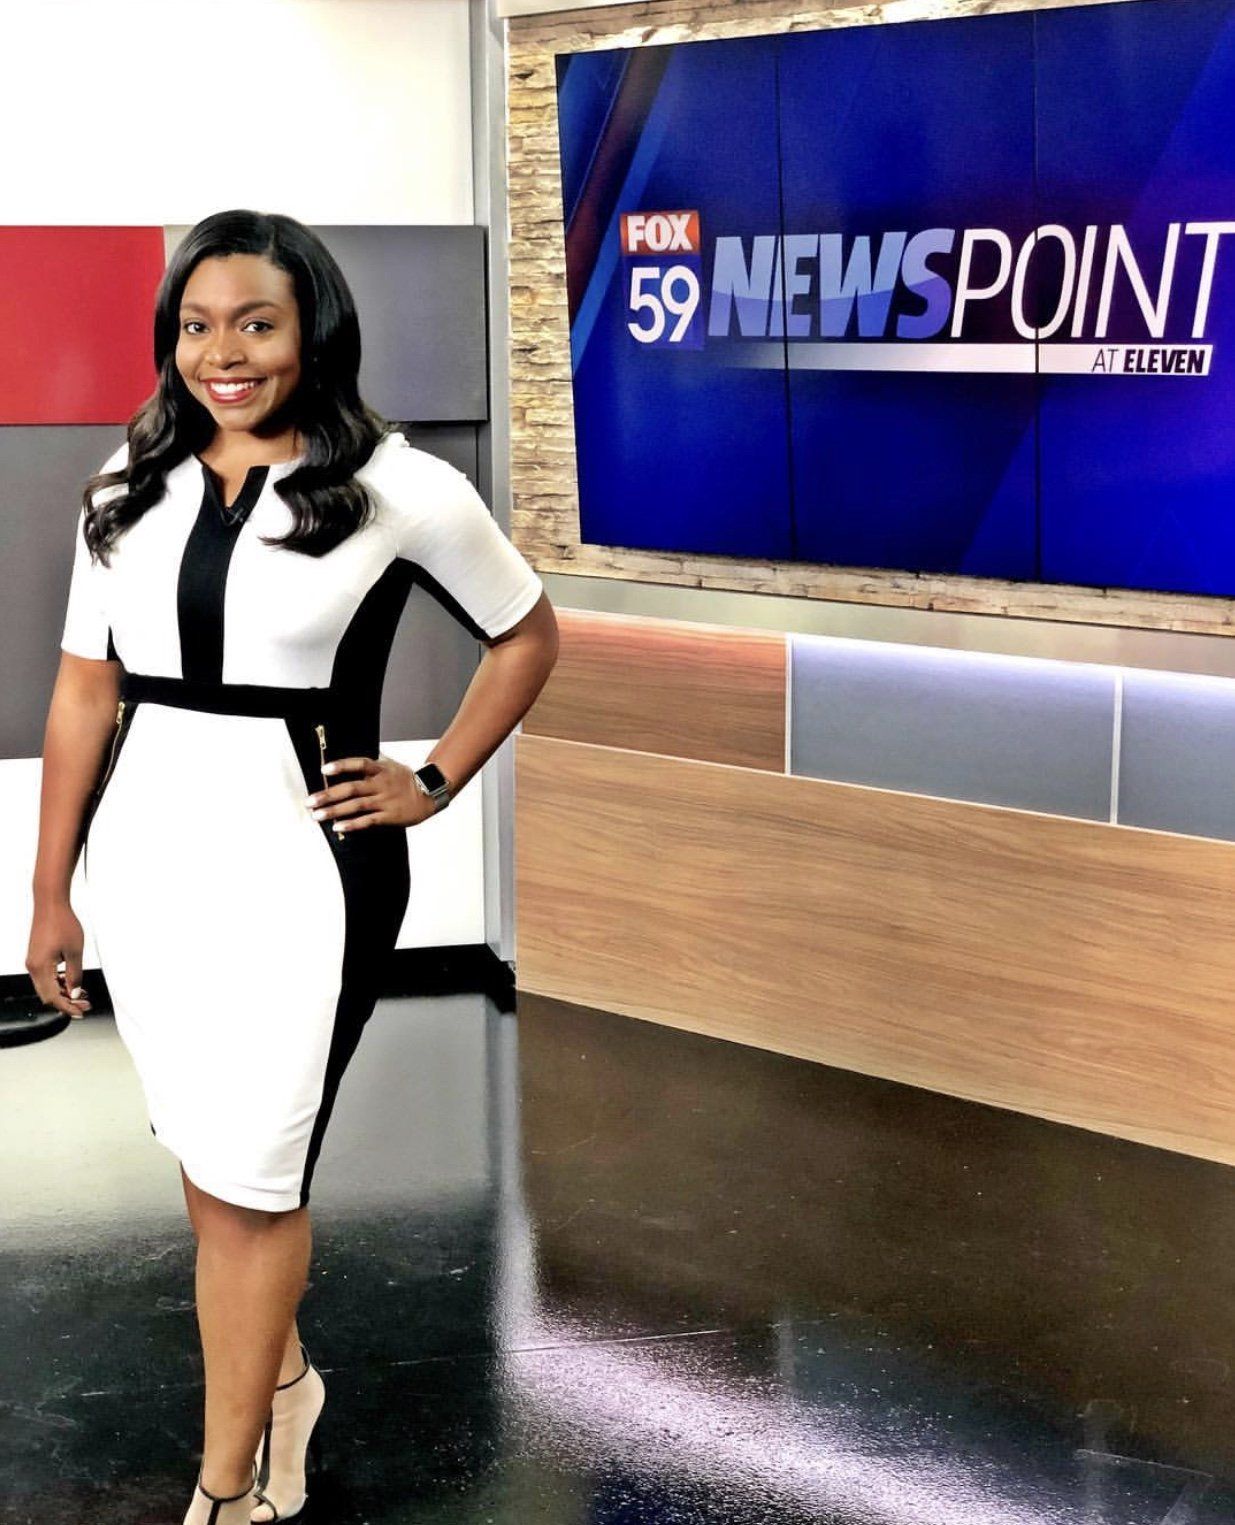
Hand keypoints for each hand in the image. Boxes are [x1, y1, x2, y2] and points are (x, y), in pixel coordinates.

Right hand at [26, 902, 92, 1017]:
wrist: (50, 904)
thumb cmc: (62, 923)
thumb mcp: (75, 952)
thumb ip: (75, 975)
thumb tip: (76, 993)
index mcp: (40, 968)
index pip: (53, 997)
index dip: (67, 1007)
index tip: (80, 1013)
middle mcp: (33, 967)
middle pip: (48, 995)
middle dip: (66, 1002)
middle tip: (84, 1005)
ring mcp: (33, 962)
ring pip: (46, 986)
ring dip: (63, 993)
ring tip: (82, 995)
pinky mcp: (36, 956)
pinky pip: (46, 976)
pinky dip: (58, 982)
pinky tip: (71, 982)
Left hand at [305, 753, 442, 833]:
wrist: (430, 794)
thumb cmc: (406, 779)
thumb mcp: (391, 765)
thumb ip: (372, 762)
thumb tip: (353, 758)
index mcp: (381, 769)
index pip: (359, 764)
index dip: (342, 766)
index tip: (324, 769)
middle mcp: (381, 784)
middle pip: (351, 788)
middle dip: (328, 795)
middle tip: (310, 801)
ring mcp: (385, 800)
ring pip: (356, 805)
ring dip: (334, 811)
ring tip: (317, 816)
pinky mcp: (389, 816)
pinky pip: (368, 821)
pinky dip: (353, 824)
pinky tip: (338, 827)